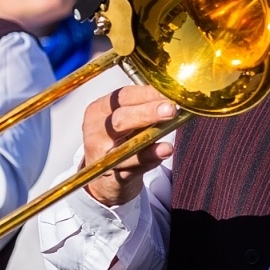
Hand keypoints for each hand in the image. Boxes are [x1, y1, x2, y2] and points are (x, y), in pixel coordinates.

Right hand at [81, 84, 176, 206]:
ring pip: (126, 147)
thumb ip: (145, 108)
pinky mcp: (110, 175)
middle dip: (148, 113)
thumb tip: (173, 98)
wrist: (104, 176)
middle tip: (171, 110)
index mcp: (99, 109)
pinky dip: (149, 159)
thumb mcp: (127, 120)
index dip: (148, 93)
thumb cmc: (119, 140)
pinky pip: (132, 167)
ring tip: (168, 140)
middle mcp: (96, 131)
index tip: (170, 93)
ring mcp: (101, 155)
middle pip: (121, 119)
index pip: (123, 97)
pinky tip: (163, 152)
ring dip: (150, 142)